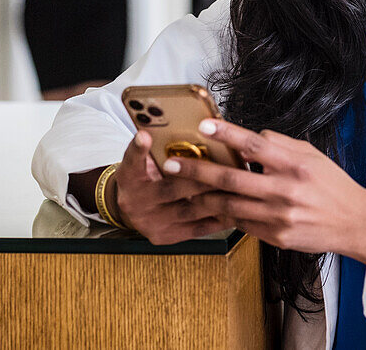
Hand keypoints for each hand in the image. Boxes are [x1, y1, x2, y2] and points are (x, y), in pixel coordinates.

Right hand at [111, 130, 230, 244]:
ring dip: (215, 198)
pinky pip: (197, 229)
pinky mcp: (166, 236)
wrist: (131, 208)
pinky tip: (234, 207)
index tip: (145, 136)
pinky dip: (218, 218)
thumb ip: (151, 147)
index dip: (139, 149)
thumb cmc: (143, 177)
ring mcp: (152, 222)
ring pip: (189, 211)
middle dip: (200, 177)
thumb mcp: (140, 160)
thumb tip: (166, 128)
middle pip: (171, 189)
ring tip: (236, 186)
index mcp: (129, 178)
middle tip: (224, 166)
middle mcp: (136, 202)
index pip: (132, 161)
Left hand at [165, 119, 365, 282]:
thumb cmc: (330, 184)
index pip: (255, 145)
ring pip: (230, 206)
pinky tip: (207, 207)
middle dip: (198, 170)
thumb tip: (248, 139)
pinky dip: (223, 215)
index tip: (203, 126)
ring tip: (180, 188)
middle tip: (171, 164)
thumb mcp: (310, 154)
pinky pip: (242, 224)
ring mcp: (279, 217)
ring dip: (202, 196)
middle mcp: (285, 190)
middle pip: (233, 179)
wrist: (353, 222)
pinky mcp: (276, 237)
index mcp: (295, 164)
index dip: (227, 134)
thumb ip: (278, 144)